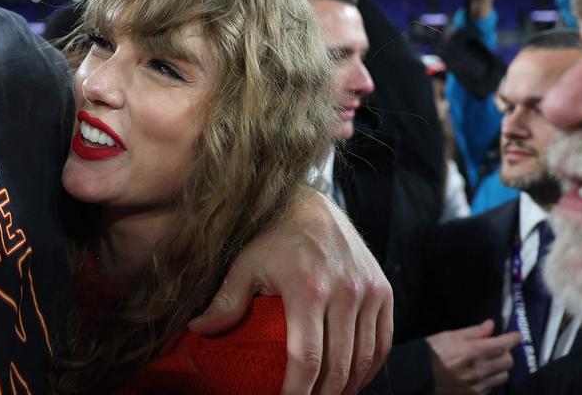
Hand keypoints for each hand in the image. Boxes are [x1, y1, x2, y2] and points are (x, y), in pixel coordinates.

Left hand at [189, 190, 392, 394]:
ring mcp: (369, 291)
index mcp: (308, 288)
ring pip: (364, 357)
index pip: (307, 357)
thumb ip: (226, 300)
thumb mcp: (245, 264)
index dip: (298, 390)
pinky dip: (370, 367)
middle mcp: (345, 291)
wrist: (311, 205)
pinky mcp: (383, 290)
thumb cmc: (273, 236)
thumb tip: (197, 330)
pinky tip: (353, 380)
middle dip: (322, 394)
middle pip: (339, 365)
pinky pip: (383, 341)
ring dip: (347, 386)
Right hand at [426, 320, 519, 394]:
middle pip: (507, 361)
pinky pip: (492, 387)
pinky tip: (480, 374)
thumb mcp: (449, 335)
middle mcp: (479, 369)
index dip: (513, 338)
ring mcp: (478, 385)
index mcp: (472, 351)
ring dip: (500, 367)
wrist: (418, 375)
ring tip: (490, 362)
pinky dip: (490, 379)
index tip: (516, 335)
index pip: (503, 344)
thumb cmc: (432, 351)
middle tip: (497, 347)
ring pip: (503, 376)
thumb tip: (491, 325)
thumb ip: (473, 332)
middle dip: (505, 352)